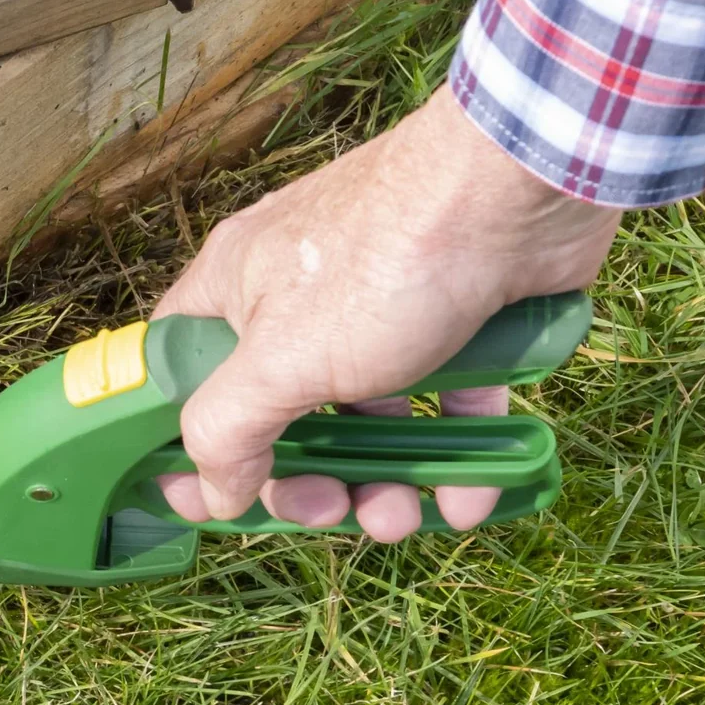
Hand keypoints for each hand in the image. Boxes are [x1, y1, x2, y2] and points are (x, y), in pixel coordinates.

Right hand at [150, 86, 621, 541]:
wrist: (522, 188)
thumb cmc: (386, 262)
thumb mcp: (282, 359)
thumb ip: (230, 429)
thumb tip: (214, 492)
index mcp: (234, 289)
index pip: (181, 373)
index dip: (187, 441)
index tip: (208, 503)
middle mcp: (299, 296)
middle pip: (281, 411)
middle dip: (306, 477)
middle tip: (331, 512)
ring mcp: (380, 306)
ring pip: (366, 414)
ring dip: (382, 479)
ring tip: (406, 516)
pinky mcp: (457, 317)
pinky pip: (443, 399)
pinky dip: (455, 453)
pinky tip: (472, 496)